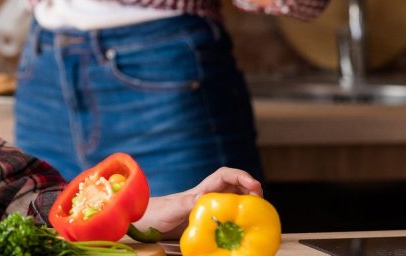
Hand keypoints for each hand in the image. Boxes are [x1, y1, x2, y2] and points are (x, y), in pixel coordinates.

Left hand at [134, 168, 263, 237]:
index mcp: (200, 191)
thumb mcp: (169, 210)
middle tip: (262, 204)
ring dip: (247, 204)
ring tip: (258, 215)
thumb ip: (185, 204)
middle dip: (251, 190)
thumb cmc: (153, 214)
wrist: (142, 223)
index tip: (255, 186)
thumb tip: (202, 197)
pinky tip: (243, 229)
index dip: (241, 177)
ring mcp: (207, 209)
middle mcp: (206, 197)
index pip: (224, 176)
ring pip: (233, 201)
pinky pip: (227, 217)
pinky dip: (239, 219)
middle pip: (235, 187)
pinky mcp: (206, 222)